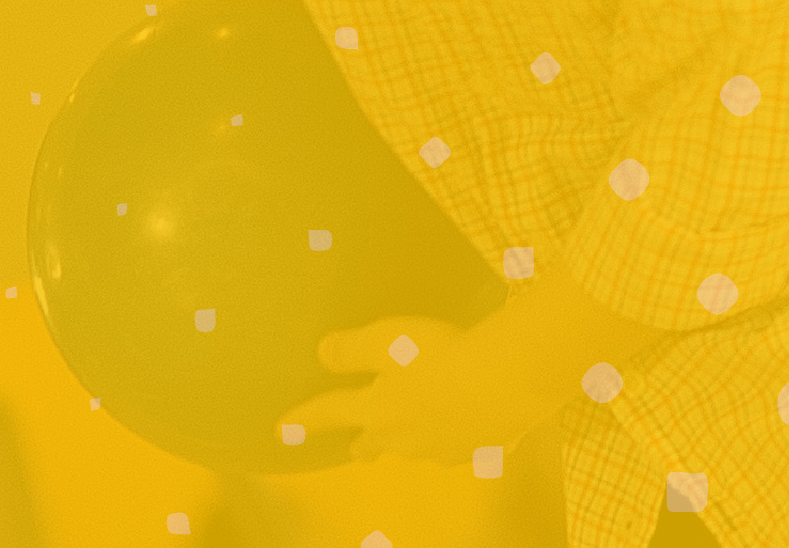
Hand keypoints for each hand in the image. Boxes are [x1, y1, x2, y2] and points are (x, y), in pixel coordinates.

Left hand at [279, 315, 564, 464]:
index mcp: (376, 412)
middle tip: (356, 446)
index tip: (281, 430)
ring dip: (411, 439)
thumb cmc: (442, 354)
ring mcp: (443, 449)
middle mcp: (405, 439)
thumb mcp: (387, 339)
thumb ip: (351, 348)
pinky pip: (460, 447)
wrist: (507, 380)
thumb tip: (323, 353)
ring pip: (417, 448)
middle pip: (374, 445)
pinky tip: (470, 421)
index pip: (330, 414)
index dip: (303, 420)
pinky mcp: (480, 449)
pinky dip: (458, 436)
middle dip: (362, 444)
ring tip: (418, 425)